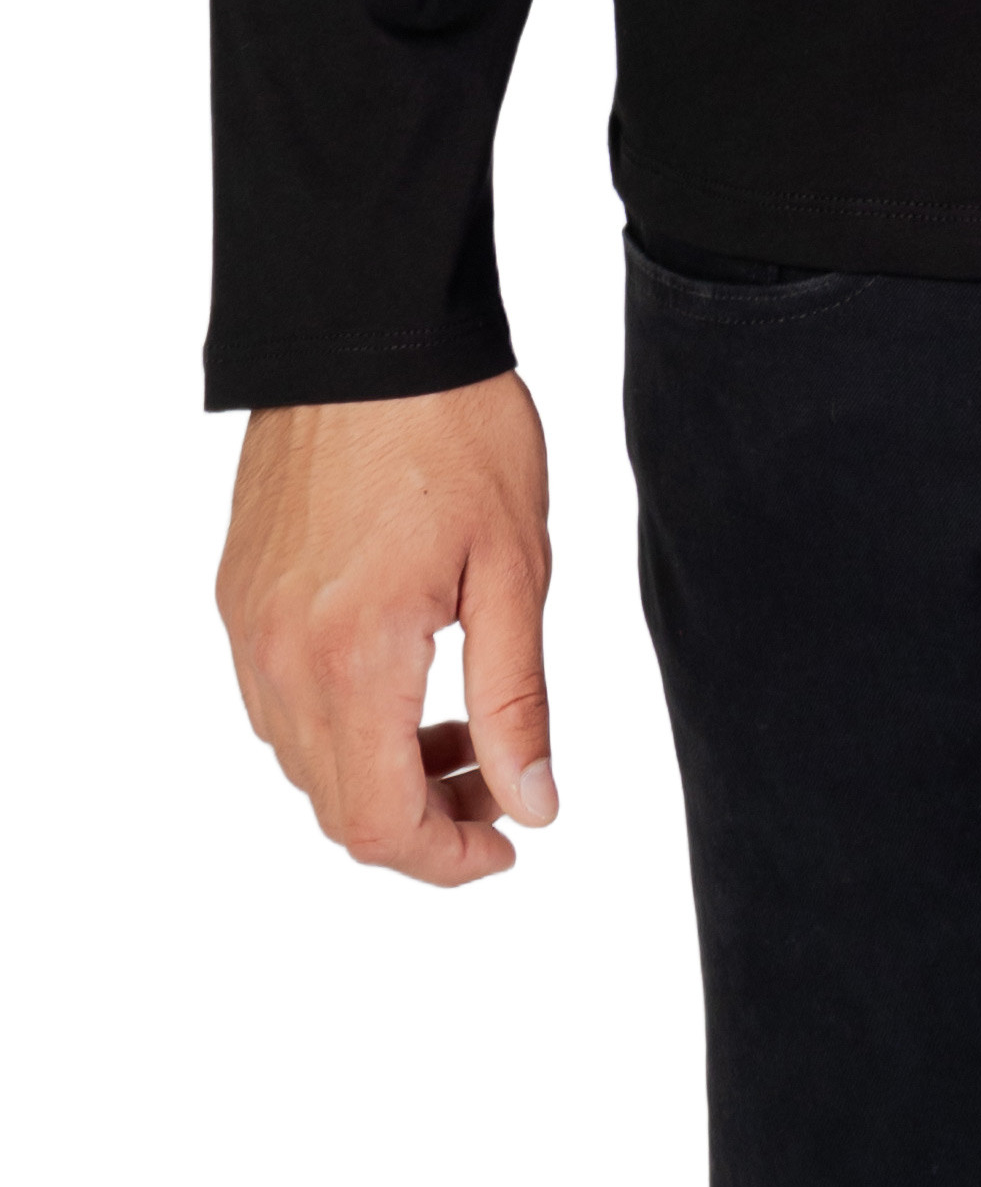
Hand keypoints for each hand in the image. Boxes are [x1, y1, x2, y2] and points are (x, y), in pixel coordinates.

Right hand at [217, 373, 555, 888]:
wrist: (370, 327)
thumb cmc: (456, 429)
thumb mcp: (515, 566)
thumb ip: (518, 697)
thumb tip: (533, 804)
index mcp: (351, 655)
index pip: (376, 823)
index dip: (445, 859)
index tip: (509, 844)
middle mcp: (278, 654)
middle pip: (335, 804)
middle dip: (424, 818)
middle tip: (504, 781)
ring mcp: (247, 622)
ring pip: (302, 756)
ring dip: (379, 770)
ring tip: (462, 725)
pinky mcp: (239, 589)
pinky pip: (277, 696)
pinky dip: (339, 719)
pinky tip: (404, 676)